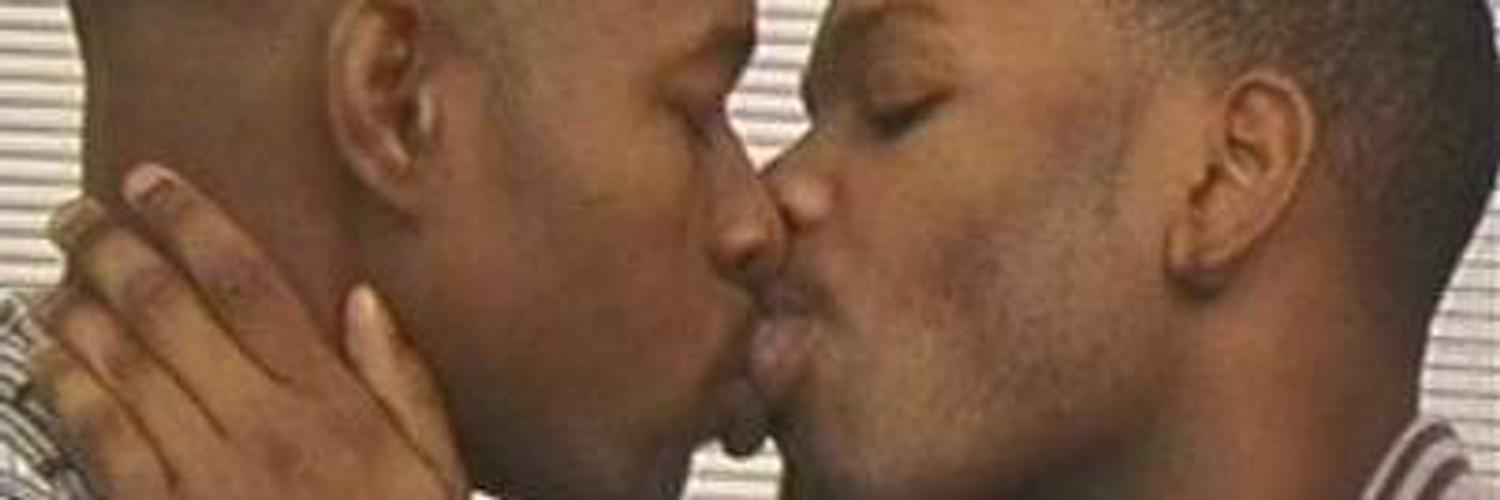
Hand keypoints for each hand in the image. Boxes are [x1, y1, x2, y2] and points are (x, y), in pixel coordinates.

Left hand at [30, 164, 466, 498]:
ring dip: (78, 310)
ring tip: (54, 274)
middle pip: (170, 313)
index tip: (153, 185)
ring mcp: (206, 476)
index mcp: (332, 406)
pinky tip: (47, 358)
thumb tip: (364, 302)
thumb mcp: (437, 468)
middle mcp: (262, 428)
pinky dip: (66, 390)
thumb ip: (403, 382)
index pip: (248, 286)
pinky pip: (102, 442)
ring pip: (124, 368)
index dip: (192, 224)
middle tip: (79, 218)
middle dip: (114, 252)